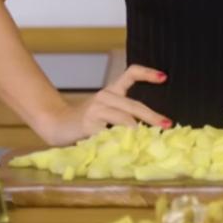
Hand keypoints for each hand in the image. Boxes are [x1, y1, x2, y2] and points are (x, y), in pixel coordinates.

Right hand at [42, 64, 170, 145]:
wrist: (55, 123)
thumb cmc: (85, 122)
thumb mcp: (105, 112)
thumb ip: (122, 116)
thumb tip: (149, 131)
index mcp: (111, 91)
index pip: (131, 73)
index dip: (148, 74)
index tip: (164, 77)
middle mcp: (105, 96)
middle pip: (134, 105)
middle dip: (153, 117)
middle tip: (167, 125)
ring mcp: (96, 109)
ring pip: (125, 119)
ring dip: (139, 132)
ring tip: (149, 141)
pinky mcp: (89, 124)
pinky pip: (110, 133)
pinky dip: (121, 142)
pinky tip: (128, 149)